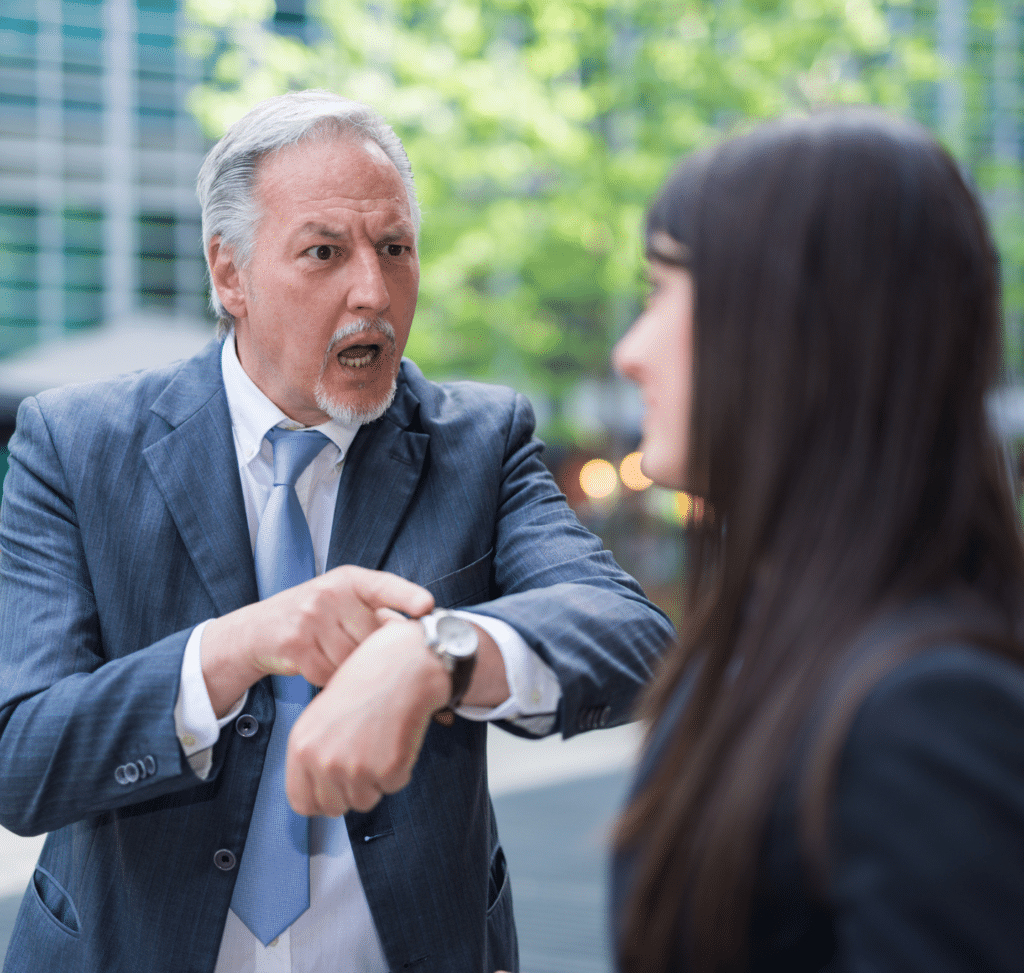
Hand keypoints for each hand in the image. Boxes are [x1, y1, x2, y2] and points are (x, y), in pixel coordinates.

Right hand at [201, 565, 434, 715]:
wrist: (257, 630)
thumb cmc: (313, 616)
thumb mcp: (343, 601)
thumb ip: (376, 612)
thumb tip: (416, 634)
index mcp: (349, 579)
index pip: (383, 586)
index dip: (407, 596)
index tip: (427, 606)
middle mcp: (329, 593)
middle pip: (372, 636)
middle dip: (369, 652)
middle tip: (354, 649)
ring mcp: (309, 617)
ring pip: (351, 659)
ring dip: (347, 668)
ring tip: (332, 654)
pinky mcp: (294, 643)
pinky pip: (328, 674)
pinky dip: (327, 678)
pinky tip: (316, 664)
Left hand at [285, 618, 451, 815]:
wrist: (403, 665)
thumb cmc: (367, 681)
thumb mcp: (323, 715)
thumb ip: (316, 751)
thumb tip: (321, 786)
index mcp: (301, 745)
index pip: (301, 802)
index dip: (321, 800)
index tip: (335, 790)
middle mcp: (323, 761)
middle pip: (335, 808)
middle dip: (352, 790)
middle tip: (366, 758)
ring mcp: (354, 768)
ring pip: (365, 801)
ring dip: (377, 779)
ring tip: (381, 741)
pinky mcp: (387, 770)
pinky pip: (394, 786)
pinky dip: (400, 768)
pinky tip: (398, 737)